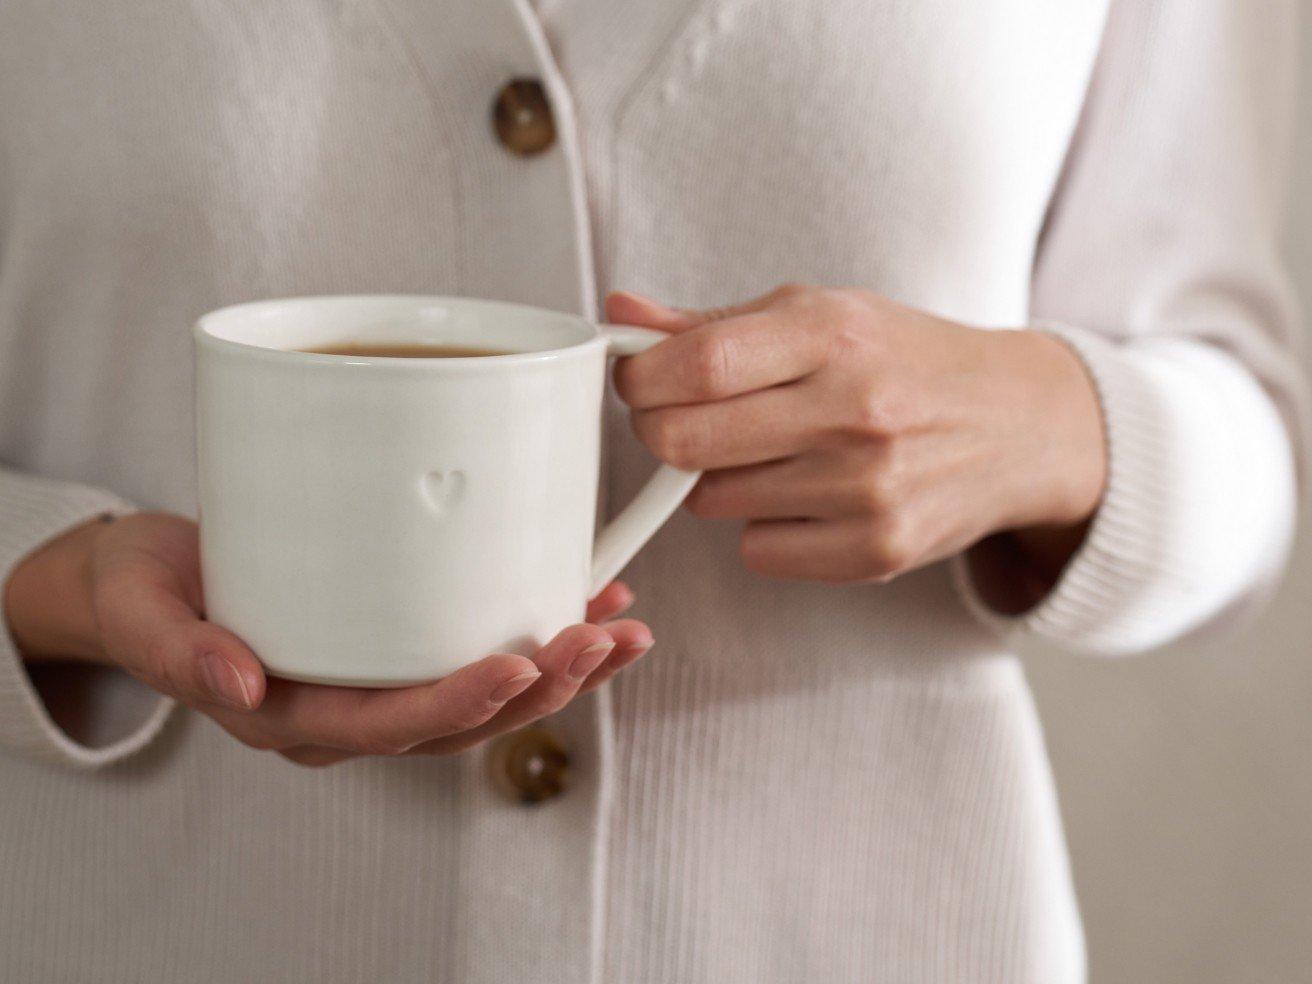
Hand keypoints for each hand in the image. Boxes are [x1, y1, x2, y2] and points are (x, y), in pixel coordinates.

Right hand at [3, 512, 651, 765]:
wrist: (152, 581)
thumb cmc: (147, 596)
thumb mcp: (145, 618)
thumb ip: (184, 655)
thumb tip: (240, 687)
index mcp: (294, 717)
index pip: (393, 725)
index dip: (462, 701)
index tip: (523, 662)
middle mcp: (351, 711)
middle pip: (461, 717)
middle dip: (540, 685)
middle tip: (602, 640)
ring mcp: (379, 681)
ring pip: (486, 692)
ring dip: (561, 667)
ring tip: (624, 630)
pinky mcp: (398, 644)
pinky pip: (478, 648)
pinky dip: (539, 627)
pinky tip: (593, 597)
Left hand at [609, 285, 1105, 598]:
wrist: (1019, 426)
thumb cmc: (904, 361)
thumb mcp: (821, 315)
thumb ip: (712, 324)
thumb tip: (619, 318)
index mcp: (834, 334)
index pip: (697, 365)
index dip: (641, 380)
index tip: (636, 381)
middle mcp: (854, 411)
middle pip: (686, 442)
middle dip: (661, 433)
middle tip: (681, 421)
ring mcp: (867, 489)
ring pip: (713, 501)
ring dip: (718, 479)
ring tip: (771, 452)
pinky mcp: (877, 552)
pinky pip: (757, 550)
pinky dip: (762, 527)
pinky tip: (805, 496)